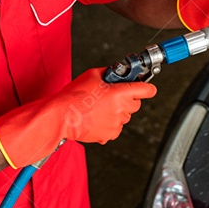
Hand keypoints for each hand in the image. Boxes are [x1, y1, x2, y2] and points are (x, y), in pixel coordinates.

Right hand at [0, 68, 155, 166]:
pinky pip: (116, 128)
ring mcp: (116, 124)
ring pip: (125, 116)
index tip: (146, 88)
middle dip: (127, 99)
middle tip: (113, 96)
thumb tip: (117, 73)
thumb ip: (109, 73)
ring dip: (118, 112)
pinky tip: (97, 118)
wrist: (61, 116)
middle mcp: (121, 110)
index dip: (147, 88)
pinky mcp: (109, 135)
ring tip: (100, 108)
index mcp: (120, 93)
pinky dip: (110, 123)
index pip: (147, 90)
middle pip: (136, 104)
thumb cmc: (74, 96)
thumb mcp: (92, 75)